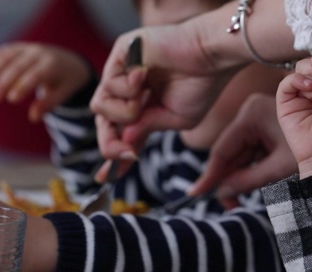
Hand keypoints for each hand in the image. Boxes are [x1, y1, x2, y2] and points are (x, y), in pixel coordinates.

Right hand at [0, 42, 90, 120]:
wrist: (68, 61)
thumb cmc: (64, 83)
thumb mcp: (63, 94)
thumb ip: (48, 104)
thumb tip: (33, 118)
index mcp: (52, 65)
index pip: (36, 75)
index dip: (23, 86)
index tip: (11, 99)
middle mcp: (38, 53)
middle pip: (18, 67)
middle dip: (3, 83)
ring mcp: (27, 48)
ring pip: (6, 57)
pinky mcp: (18, 47)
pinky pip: (1, 52)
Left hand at [90, 25, 243, 160]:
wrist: (212, 57)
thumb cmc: (202, 85)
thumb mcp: (174, 120)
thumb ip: (145, 129)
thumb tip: (122, 141)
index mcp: (145, 104)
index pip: (121, 132)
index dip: (113, 154)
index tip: (105, 178)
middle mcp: (130, 87)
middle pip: (104, 122)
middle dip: (110, 143)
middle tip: (126, 153)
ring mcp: (124, 70)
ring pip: (100, 106)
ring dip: (122, 114)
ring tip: (144, 102)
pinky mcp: (121, 53)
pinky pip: (106, 84)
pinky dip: (125, 90)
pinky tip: (144, 76)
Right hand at [189, 93, 296, 208]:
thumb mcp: (280, 167)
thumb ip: (249, 180)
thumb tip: (222, 194)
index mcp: (252, 113)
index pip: (224, 148)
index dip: (211, 174)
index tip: (196, 194)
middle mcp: (252, 111)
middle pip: (231, 151)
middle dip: (229, 179)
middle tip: (227, 206)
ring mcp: (258, 119)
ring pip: (241, 154)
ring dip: (241, 177)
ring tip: (239, 202)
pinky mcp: (265, 128)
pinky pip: (251, 152)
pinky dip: (251, 169)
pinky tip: (250, 186)